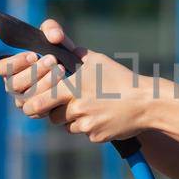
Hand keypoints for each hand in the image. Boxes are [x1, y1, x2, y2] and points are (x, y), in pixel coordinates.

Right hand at [0, 18, 76, 125]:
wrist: (76, 70)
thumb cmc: (57, 50)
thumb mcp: (54, 35)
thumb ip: (51, 29)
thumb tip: (54, 36)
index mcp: (11, 66)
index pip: (0, 68)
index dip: (13, 63)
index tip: (32, 55)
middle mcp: (14, 84)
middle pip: (13, 85)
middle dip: (32, 72)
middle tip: (51, 60)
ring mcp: (24, 100)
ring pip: (25, 98)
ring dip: (43, 83)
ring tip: (61, 70)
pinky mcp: (38, 111)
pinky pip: (39, 110)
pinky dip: (52, 97)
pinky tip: (65, 85)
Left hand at [15, 38, 155, 144]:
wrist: (145, 102)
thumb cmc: (120, 78)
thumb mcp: (97, 60)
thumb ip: (74, 53)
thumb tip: (58, 42)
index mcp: (71, 88)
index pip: (39, 101)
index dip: (33, 103)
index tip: (33, 103)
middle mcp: (75, 108)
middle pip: (51, 116)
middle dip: (54, 111)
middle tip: (65, 104)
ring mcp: (85, 125)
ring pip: (67, 125)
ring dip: (73, 119)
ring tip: (91, 106)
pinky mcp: (95, 137)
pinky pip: (84, 133)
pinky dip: (90, 126)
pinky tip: (103, 115)